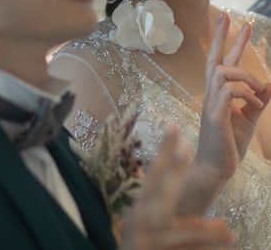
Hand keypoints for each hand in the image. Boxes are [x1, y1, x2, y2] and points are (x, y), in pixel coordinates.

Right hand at [121, 127, 234, 249]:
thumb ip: (145, 197)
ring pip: (179, 229)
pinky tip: (227, 241)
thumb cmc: (137, 242)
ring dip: (203, 228)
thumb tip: (143, 169)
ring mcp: (149, 237)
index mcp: (140, 206)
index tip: (174, 126)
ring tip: (226, 229)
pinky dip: (204, 247)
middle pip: (160, 190)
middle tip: (186, 149)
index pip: (153, 172)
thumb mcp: (137, 218)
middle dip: (173, 170)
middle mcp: (141, 218)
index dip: (165, 150)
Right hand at [195, 12, 270, 181]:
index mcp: (219, 92)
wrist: (217, 166)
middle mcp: (211, 92)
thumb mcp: (249, 118)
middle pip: (215, 57)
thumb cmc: (229, 143)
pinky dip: (247, 94)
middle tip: (227, 15)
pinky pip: (230, 91)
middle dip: (223, 36)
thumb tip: (270, 84)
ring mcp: (211, 101)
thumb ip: (258, 100)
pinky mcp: (214, 112)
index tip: (237, 22)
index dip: (230, 41)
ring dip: (246, 77)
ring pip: (224, 72)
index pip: (222, 61)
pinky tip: (254, 105)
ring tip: (257, 92)